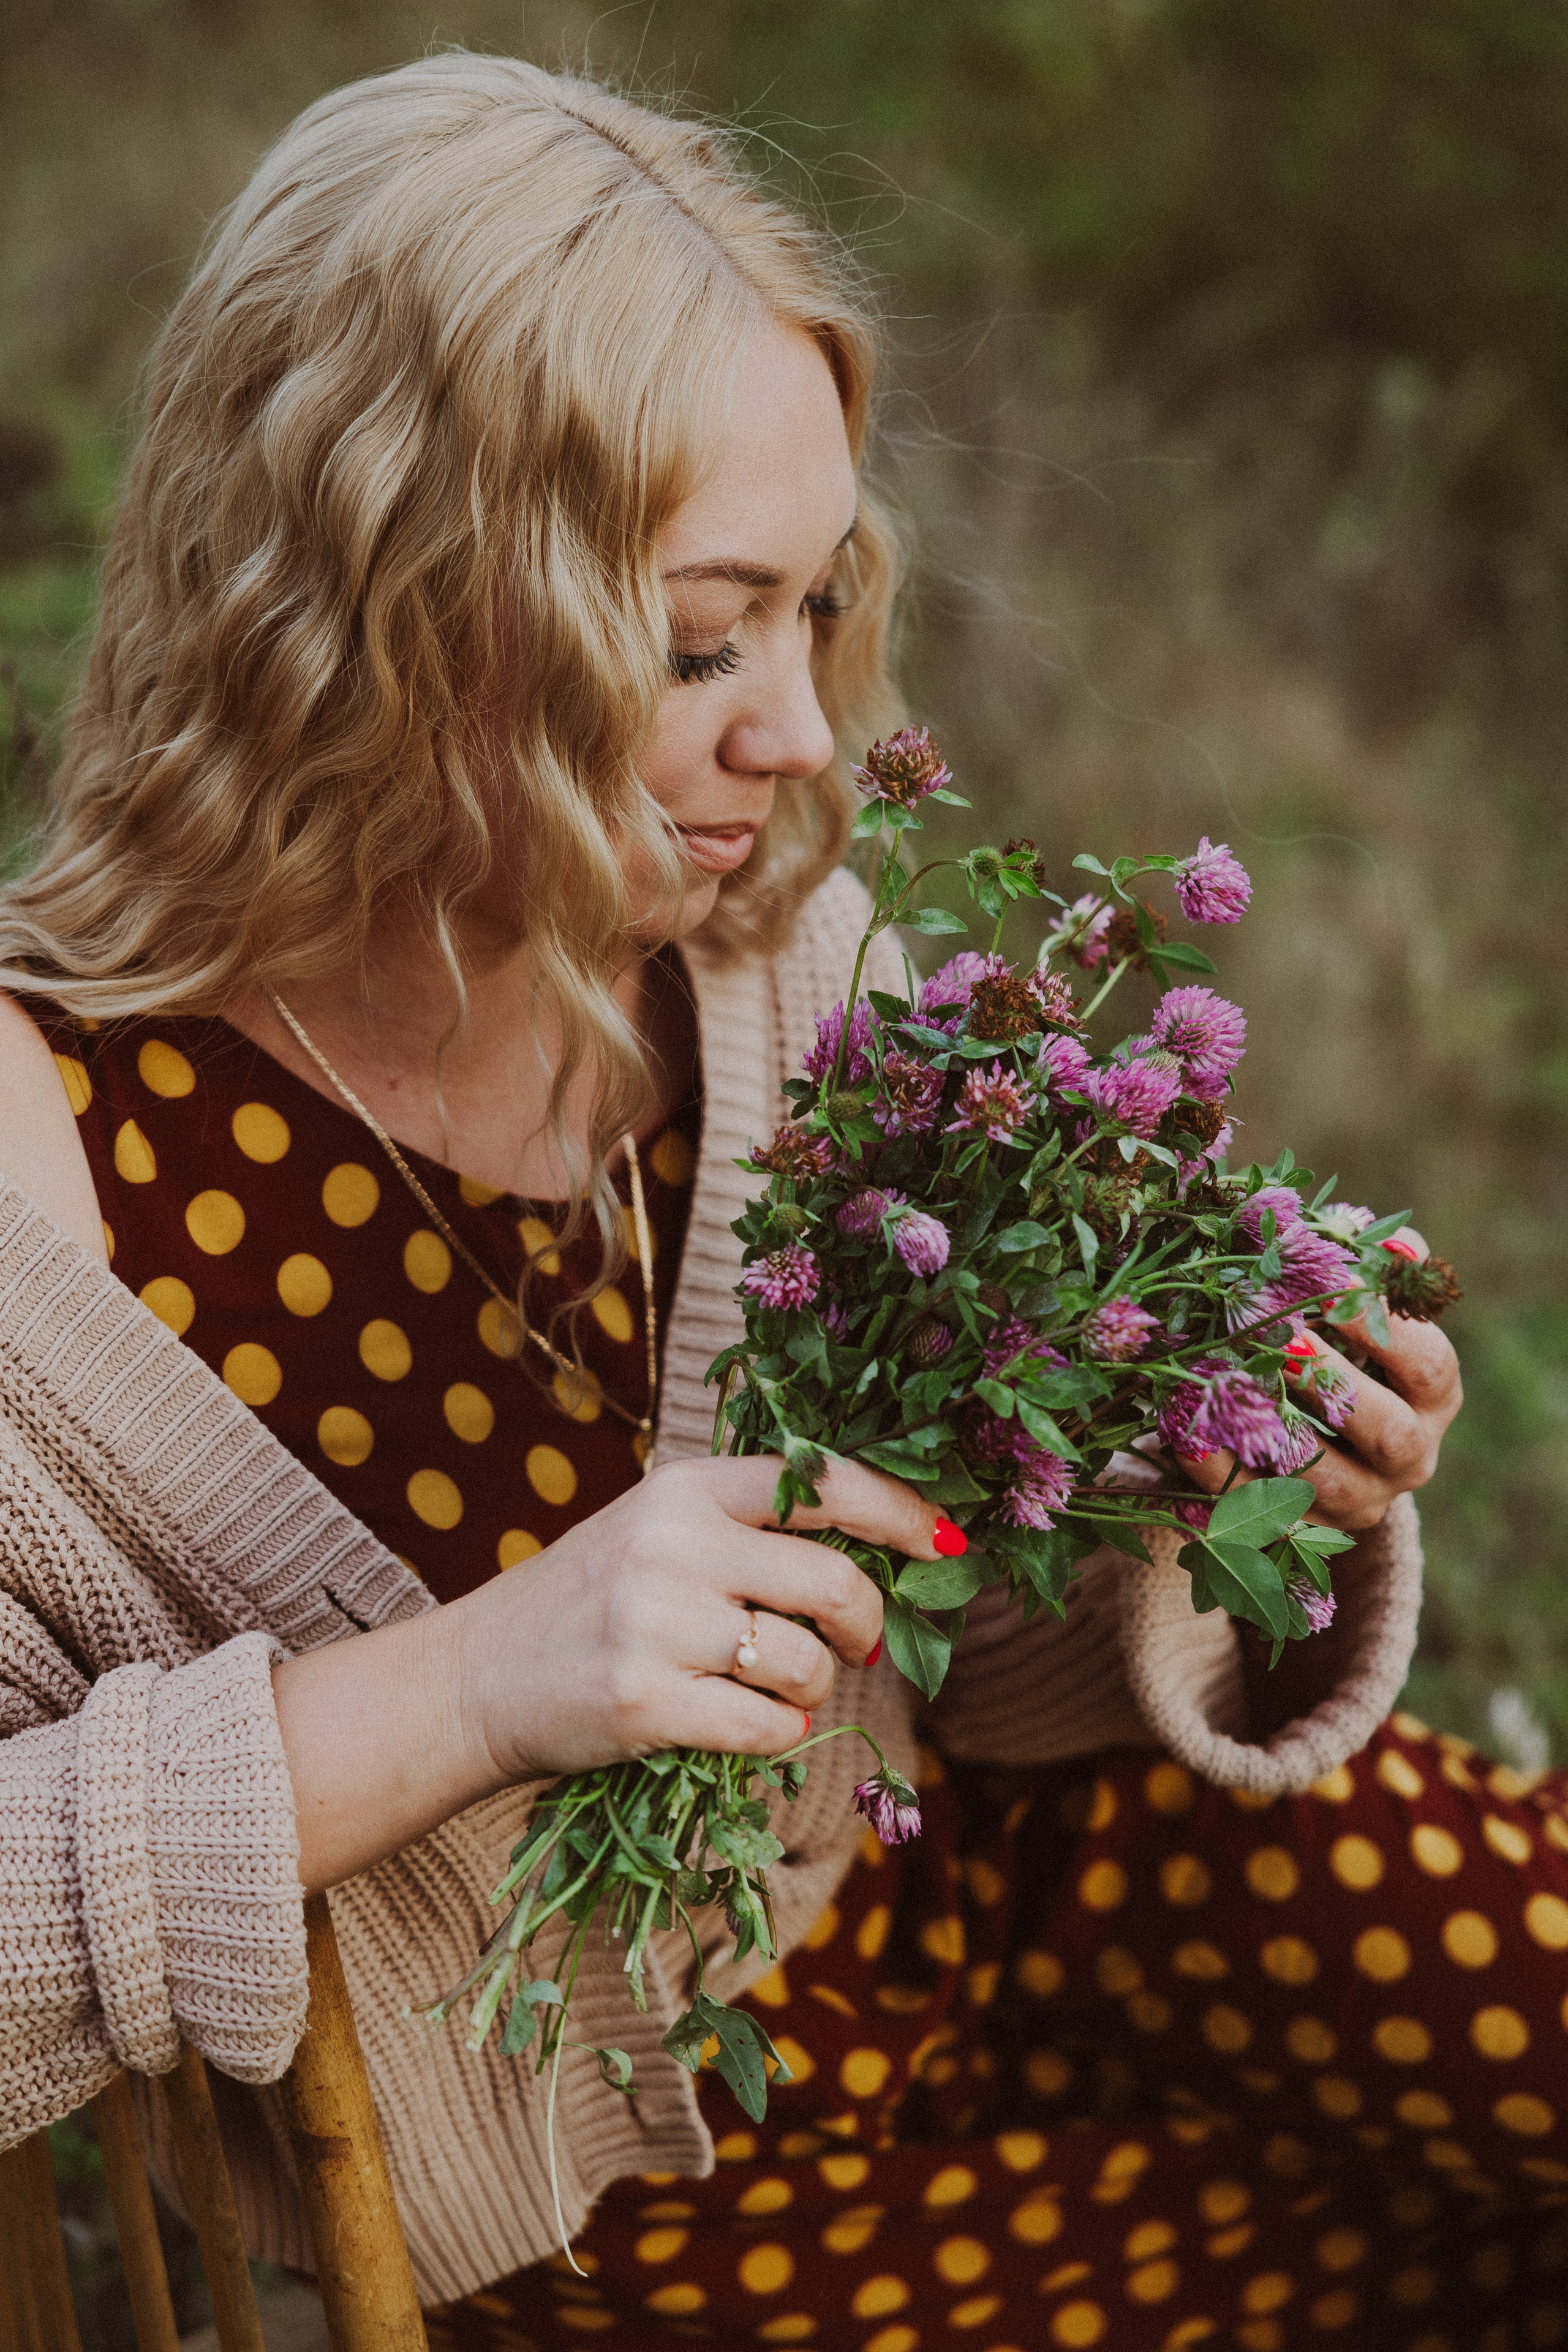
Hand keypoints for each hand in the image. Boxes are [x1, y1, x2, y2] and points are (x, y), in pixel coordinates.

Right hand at [458, 1454, 943, 1782]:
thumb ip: (750, 1529)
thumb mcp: (660, 1531)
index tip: (943, 1542)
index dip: (899, 1511)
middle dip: (867, 1625)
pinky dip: (781, 1736)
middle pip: (834, 1584)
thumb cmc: (590, 1601)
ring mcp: (656, 1624)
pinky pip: (768, 1728)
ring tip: (777, 1689)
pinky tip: (749, 1726)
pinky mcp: (643, 1703)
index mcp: (687, 1487)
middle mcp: (673, 1544)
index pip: (822, 1482)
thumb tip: (884, 1549)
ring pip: (806, 1662)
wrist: (477, 1676)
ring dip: (815, 1688)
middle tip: (857, 1647)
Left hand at [1177, 1227, 1462, 1532]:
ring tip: (1227, 1381)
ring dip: (1274, 1429)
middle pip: (1388, 1431)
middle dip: (1334, 1381)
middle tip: (1283, 1337)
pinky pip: (1257, 1509)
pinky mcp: (1301, 1534)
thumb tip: (1395, 1243)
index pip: (1429, 1367)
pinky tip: (1185, 1433)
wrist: (1320, 1449)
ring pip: (1323, 1481)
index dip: (1388, 1327)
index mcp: (1432, 1400)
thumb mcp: (1367, 1316)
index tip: (1340, 1281)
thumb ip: (1382, 1276)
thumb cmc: (1345, 1355)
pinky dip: (1218, 1471)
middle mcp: (1408, 1458)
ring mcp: (1356, 1503)